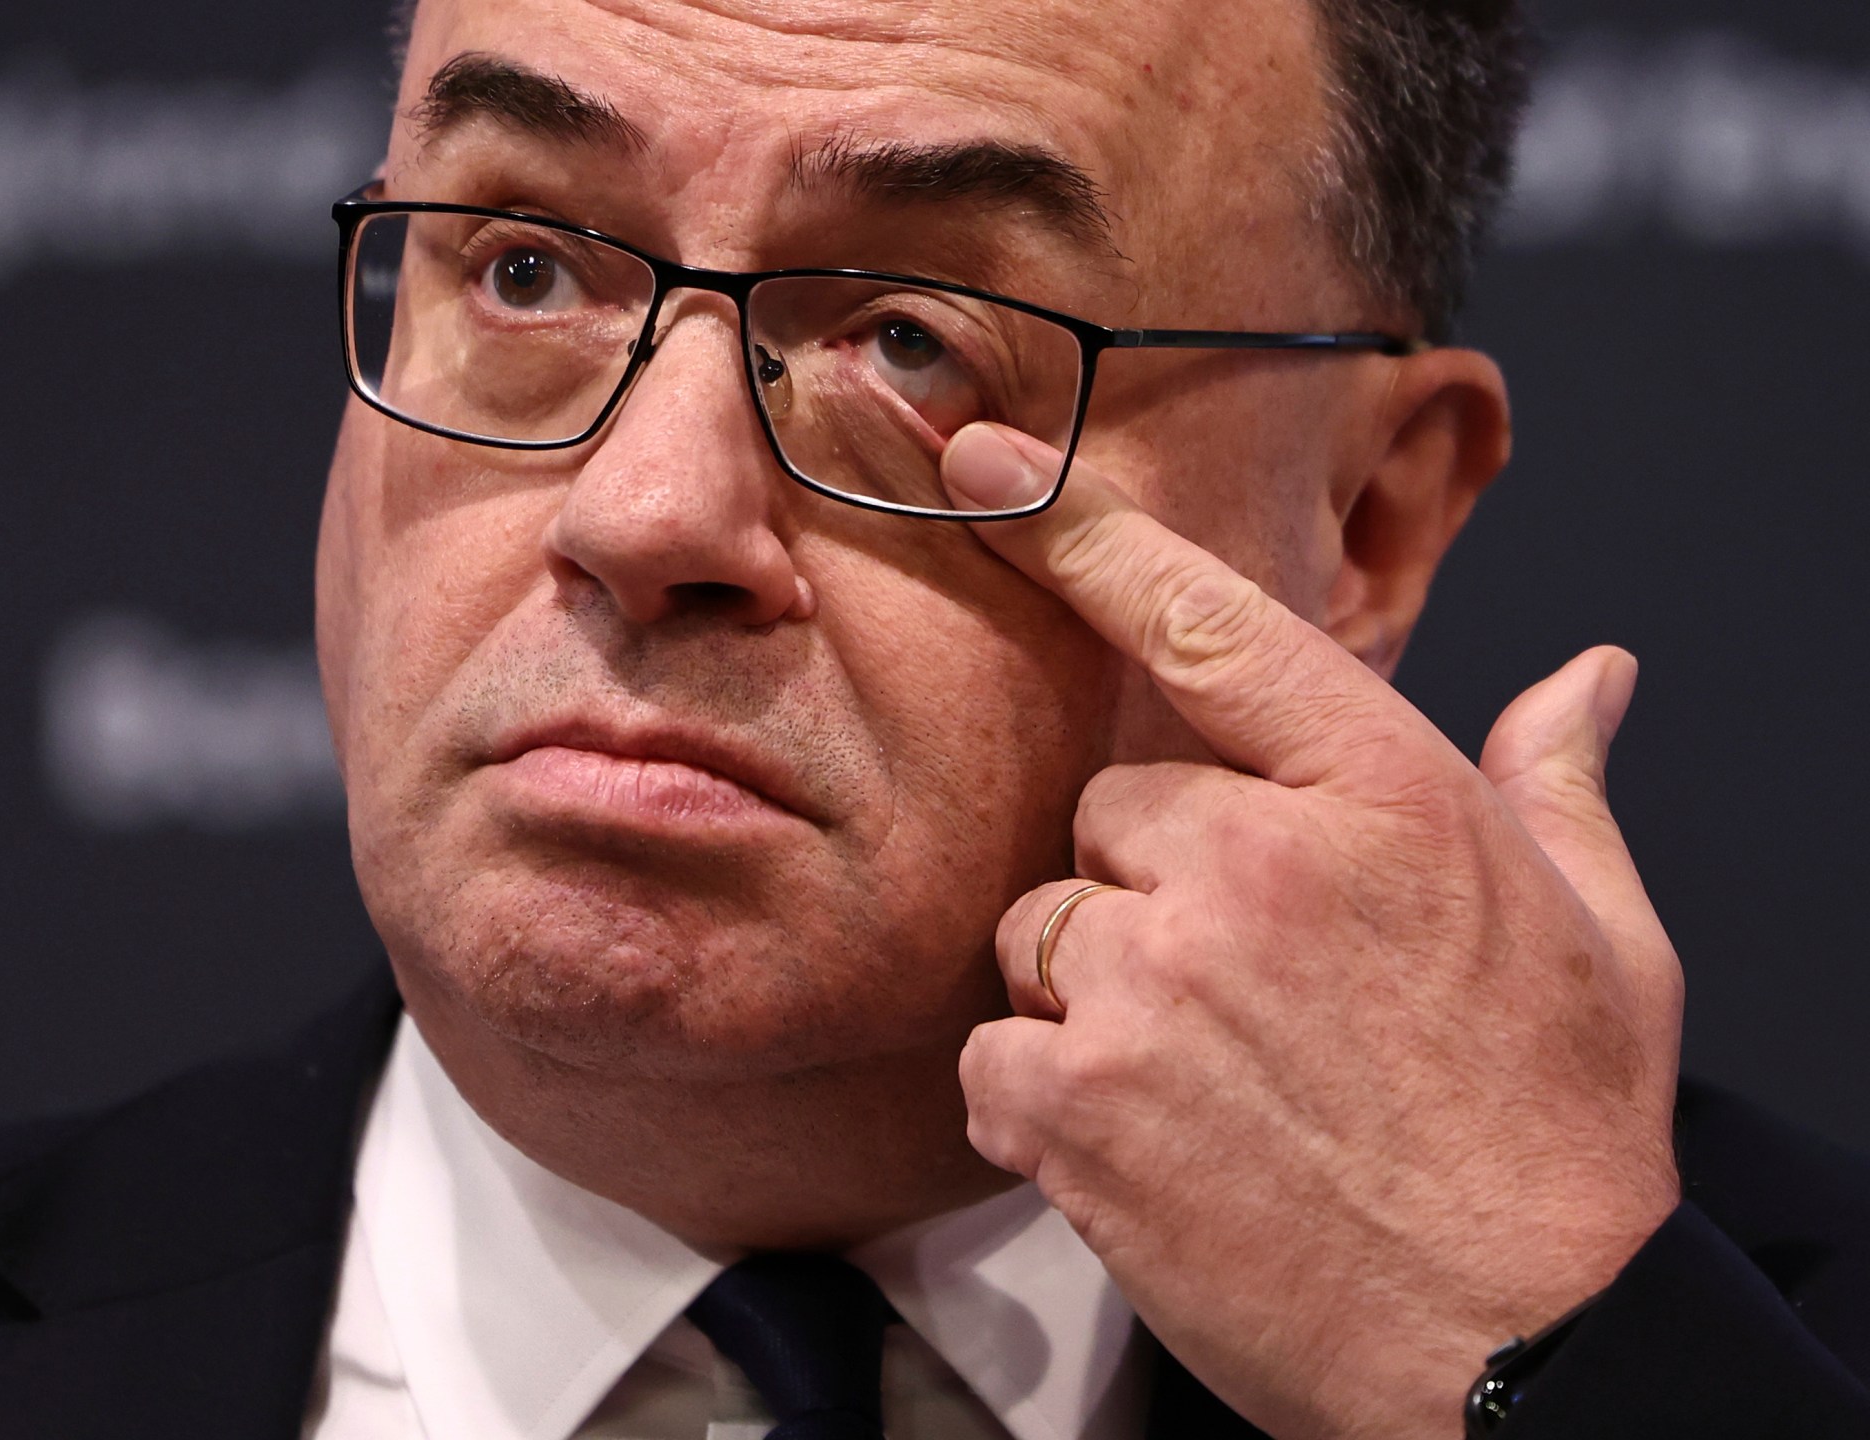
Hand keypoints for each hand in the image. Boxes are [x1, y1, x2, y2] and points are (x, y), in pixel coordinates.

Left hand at [942, 425, 1684, 1439]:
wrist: (1515, 1349)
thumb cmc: (1556, 1142)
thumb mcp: (1606, 943)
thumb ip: (1557, 786)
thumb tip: (1589, 677)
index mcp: (1384, 798)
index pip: (1206, 623)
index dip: (1081, 526)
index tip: (980, 450)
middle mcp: (1255, 866)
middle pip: (1111, 808)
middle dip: (1156, 884)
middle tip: (1254, 992)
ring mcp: (1154, 983)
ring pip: (1043, 928)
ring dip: (1100, 992)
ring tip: (1218, 1080)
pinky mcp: (1075, 1103)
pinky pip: (996, 1051)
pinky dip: (1048, 1098)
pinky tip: (1154, 1145)